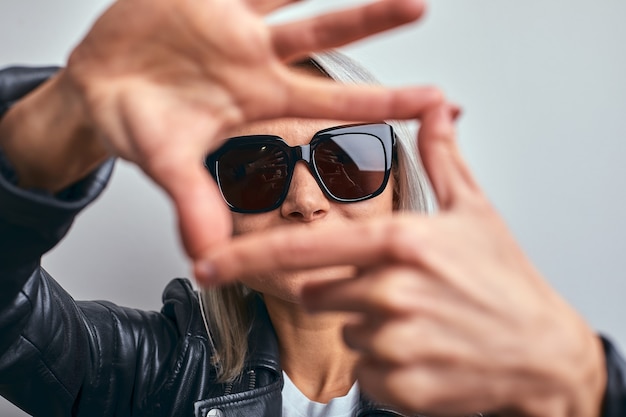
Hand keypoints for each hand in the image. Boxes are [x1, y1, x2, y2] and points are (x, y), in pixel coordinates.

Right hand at [58, 0, 444, 258]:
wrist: (98, 88)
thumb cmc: (136, 125)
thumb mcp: (165, 163)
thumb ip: (192, 203)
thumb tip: (211, 258)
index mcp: (259, 100)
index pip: (332, 104)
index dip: (383, 104)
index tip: (435, 102)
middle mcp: (256, 59)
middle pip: (325, 36)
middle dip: (372, 21)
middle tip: (420, 6)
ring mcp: (234, 22)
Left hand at [202, 104, 605, 416]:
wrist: (541, 351)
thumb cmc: (506, 282)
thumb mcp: (474, 211)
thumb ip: (442, 158)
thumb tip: (435, 111)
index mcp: (401, 243)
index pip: (303, 249)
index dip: (245, 257)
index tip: (206, 265)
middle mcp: (391, 291)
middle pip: (322, 294)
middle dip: (348, 293)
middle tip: (403, 293)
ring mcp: (395, 341)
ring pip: (347, 335)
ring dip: (373, 330)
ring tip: (423, 323)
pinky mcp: (401, 384)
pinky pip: (366, 374)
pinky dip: (388, 366)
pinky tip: (426, 352)